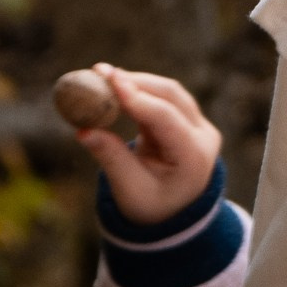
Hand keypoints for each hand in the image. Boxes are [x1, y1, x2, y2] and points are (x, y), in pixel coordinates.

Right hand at [73, 65, 221, 225]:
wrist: (173, 214)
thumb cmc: (150, 206)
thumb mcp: (129, 189)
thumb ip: (110, 158)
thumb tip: (82, 130)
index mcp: (194, 158)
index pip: (166, 119)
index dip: (138, 98)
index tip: (110, 80)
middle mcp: (203, 136)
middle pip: (171, 96)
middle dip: (135, 81)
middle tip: (100, 72)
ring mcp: (198, 125)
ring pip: (168, 91)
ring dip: (135, 81)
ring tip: (102, 75)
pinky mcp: (186, 119)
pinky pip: (161, 97)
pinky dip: (138, 90)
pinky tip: (114, 85)